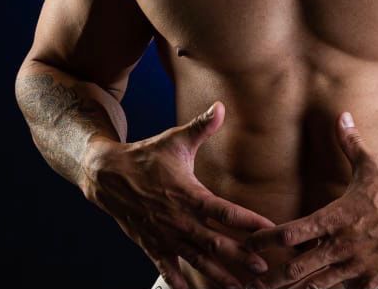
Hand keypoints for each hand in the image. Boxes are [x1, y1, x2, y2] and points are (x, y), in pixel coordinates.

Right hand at [80, 101, 274, 288]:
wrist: (107, 175)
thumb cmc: (147, 155)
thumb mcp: (175, 139)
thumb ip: (201, 126)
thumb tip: (221, 106)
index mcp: (188, 194)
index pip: (224, 211)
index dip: (247, 221)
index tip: (270, 230)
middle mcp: (178, 220)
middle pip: (214, 244)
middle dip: (241, 258)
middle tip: (265, 269)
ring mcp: (164, 236)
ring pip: (196, 262)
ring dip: (219, 276)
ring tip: (241, 288)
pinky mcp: (151, 245)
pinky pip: (169, 269)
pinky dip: (181, 283)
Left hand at [240, 111, 377, 288]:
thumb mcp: (371, 164)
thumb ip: (350, 142)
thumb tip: (341, 114)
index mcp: (338, 216)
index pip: (294, 231)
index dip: (268, 239)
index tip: (248, 243)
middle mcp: (343, 244)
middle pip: (298, 267)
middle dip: (273, 277)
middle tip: (250, 283)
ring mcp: (358, 265)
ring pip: (319, 285)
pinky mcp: (374, 279)